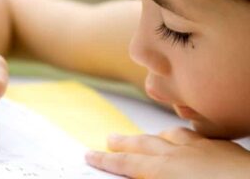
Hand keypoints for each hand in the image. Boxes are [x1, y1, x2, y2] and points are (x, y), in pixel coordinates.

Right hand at [86, 127, 249, 178]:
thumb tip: (135, 175)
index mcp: (165, 171)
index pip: (126, 165)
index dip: (106, 160)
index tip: (90, 154)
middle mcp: (179, 154)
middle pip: (143, 144)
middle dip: (123, 142)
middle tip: (109, 139)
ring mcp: (201, 148)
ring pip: (169, 135)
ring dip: (153, 136)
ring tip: (145, 137)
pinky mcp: (221, 147)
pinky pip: (195, 135)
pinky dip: (184, 136)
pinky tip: (185, 137)